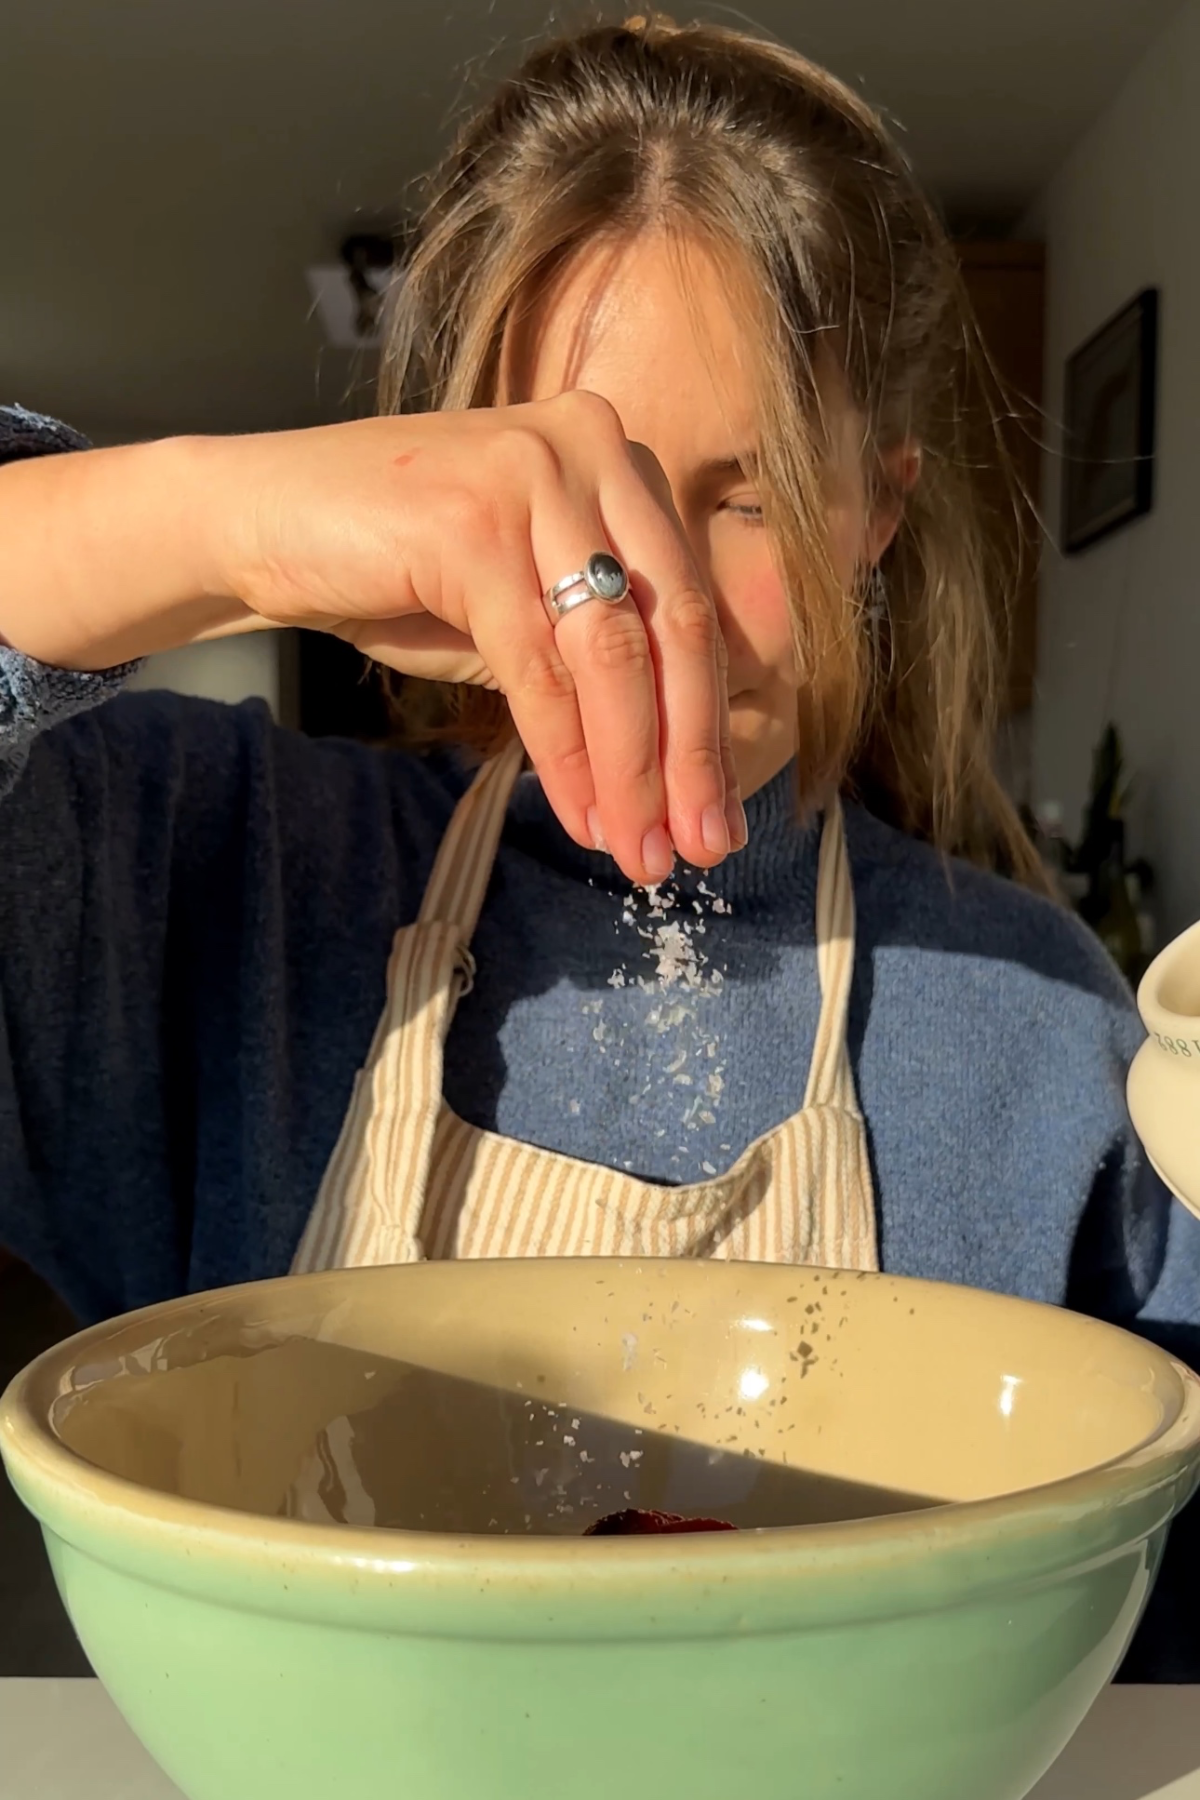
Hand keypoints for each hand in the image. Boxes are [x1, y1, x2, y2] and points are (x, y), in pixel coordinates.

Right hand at [216, 395, 741, 882]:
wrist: (258, 524)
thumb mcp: (522, 610)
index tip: (715, 818)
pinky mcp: (471, 522)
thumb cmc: (395, 571)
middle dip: (689, 756)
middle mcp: (592, 447)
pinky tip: (579, 814)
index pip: (689, 610)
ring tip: (639, 852)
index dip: (710, 725)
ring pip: (610, 654)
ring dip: (631, 769)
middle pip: (673, 628)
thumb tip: (677, 770)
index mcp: (619, 460)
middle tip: (699, 847)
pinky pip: (537, 666)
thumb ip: (596, 658)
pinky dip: (564, 753)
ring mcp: (532, 475)